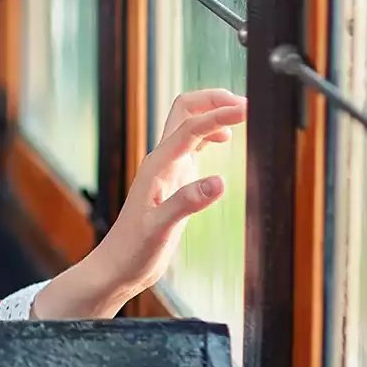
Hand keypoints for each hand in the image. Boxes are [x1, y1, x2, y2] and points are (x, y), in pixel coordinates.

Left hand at [89, 88, 246, 298]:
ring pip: (189, 124)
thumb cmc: (134, 251)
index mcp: (158, 166)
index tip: (248, 109)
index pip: (191, 128)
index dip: (219, 115)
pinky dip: (210, 133)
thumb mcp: (161, 229)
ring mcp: (167, 168)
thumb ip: (187, 203)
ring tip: (242, 114)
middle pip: (185, 111)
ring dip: (212, 113)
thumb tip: (220, 181)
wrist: (119, 265)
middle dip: (213, 100)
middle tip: (245, 103)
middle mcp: (161, 161)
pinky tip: (226, 140)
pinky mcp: (173, 179)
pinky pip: (192, 145)